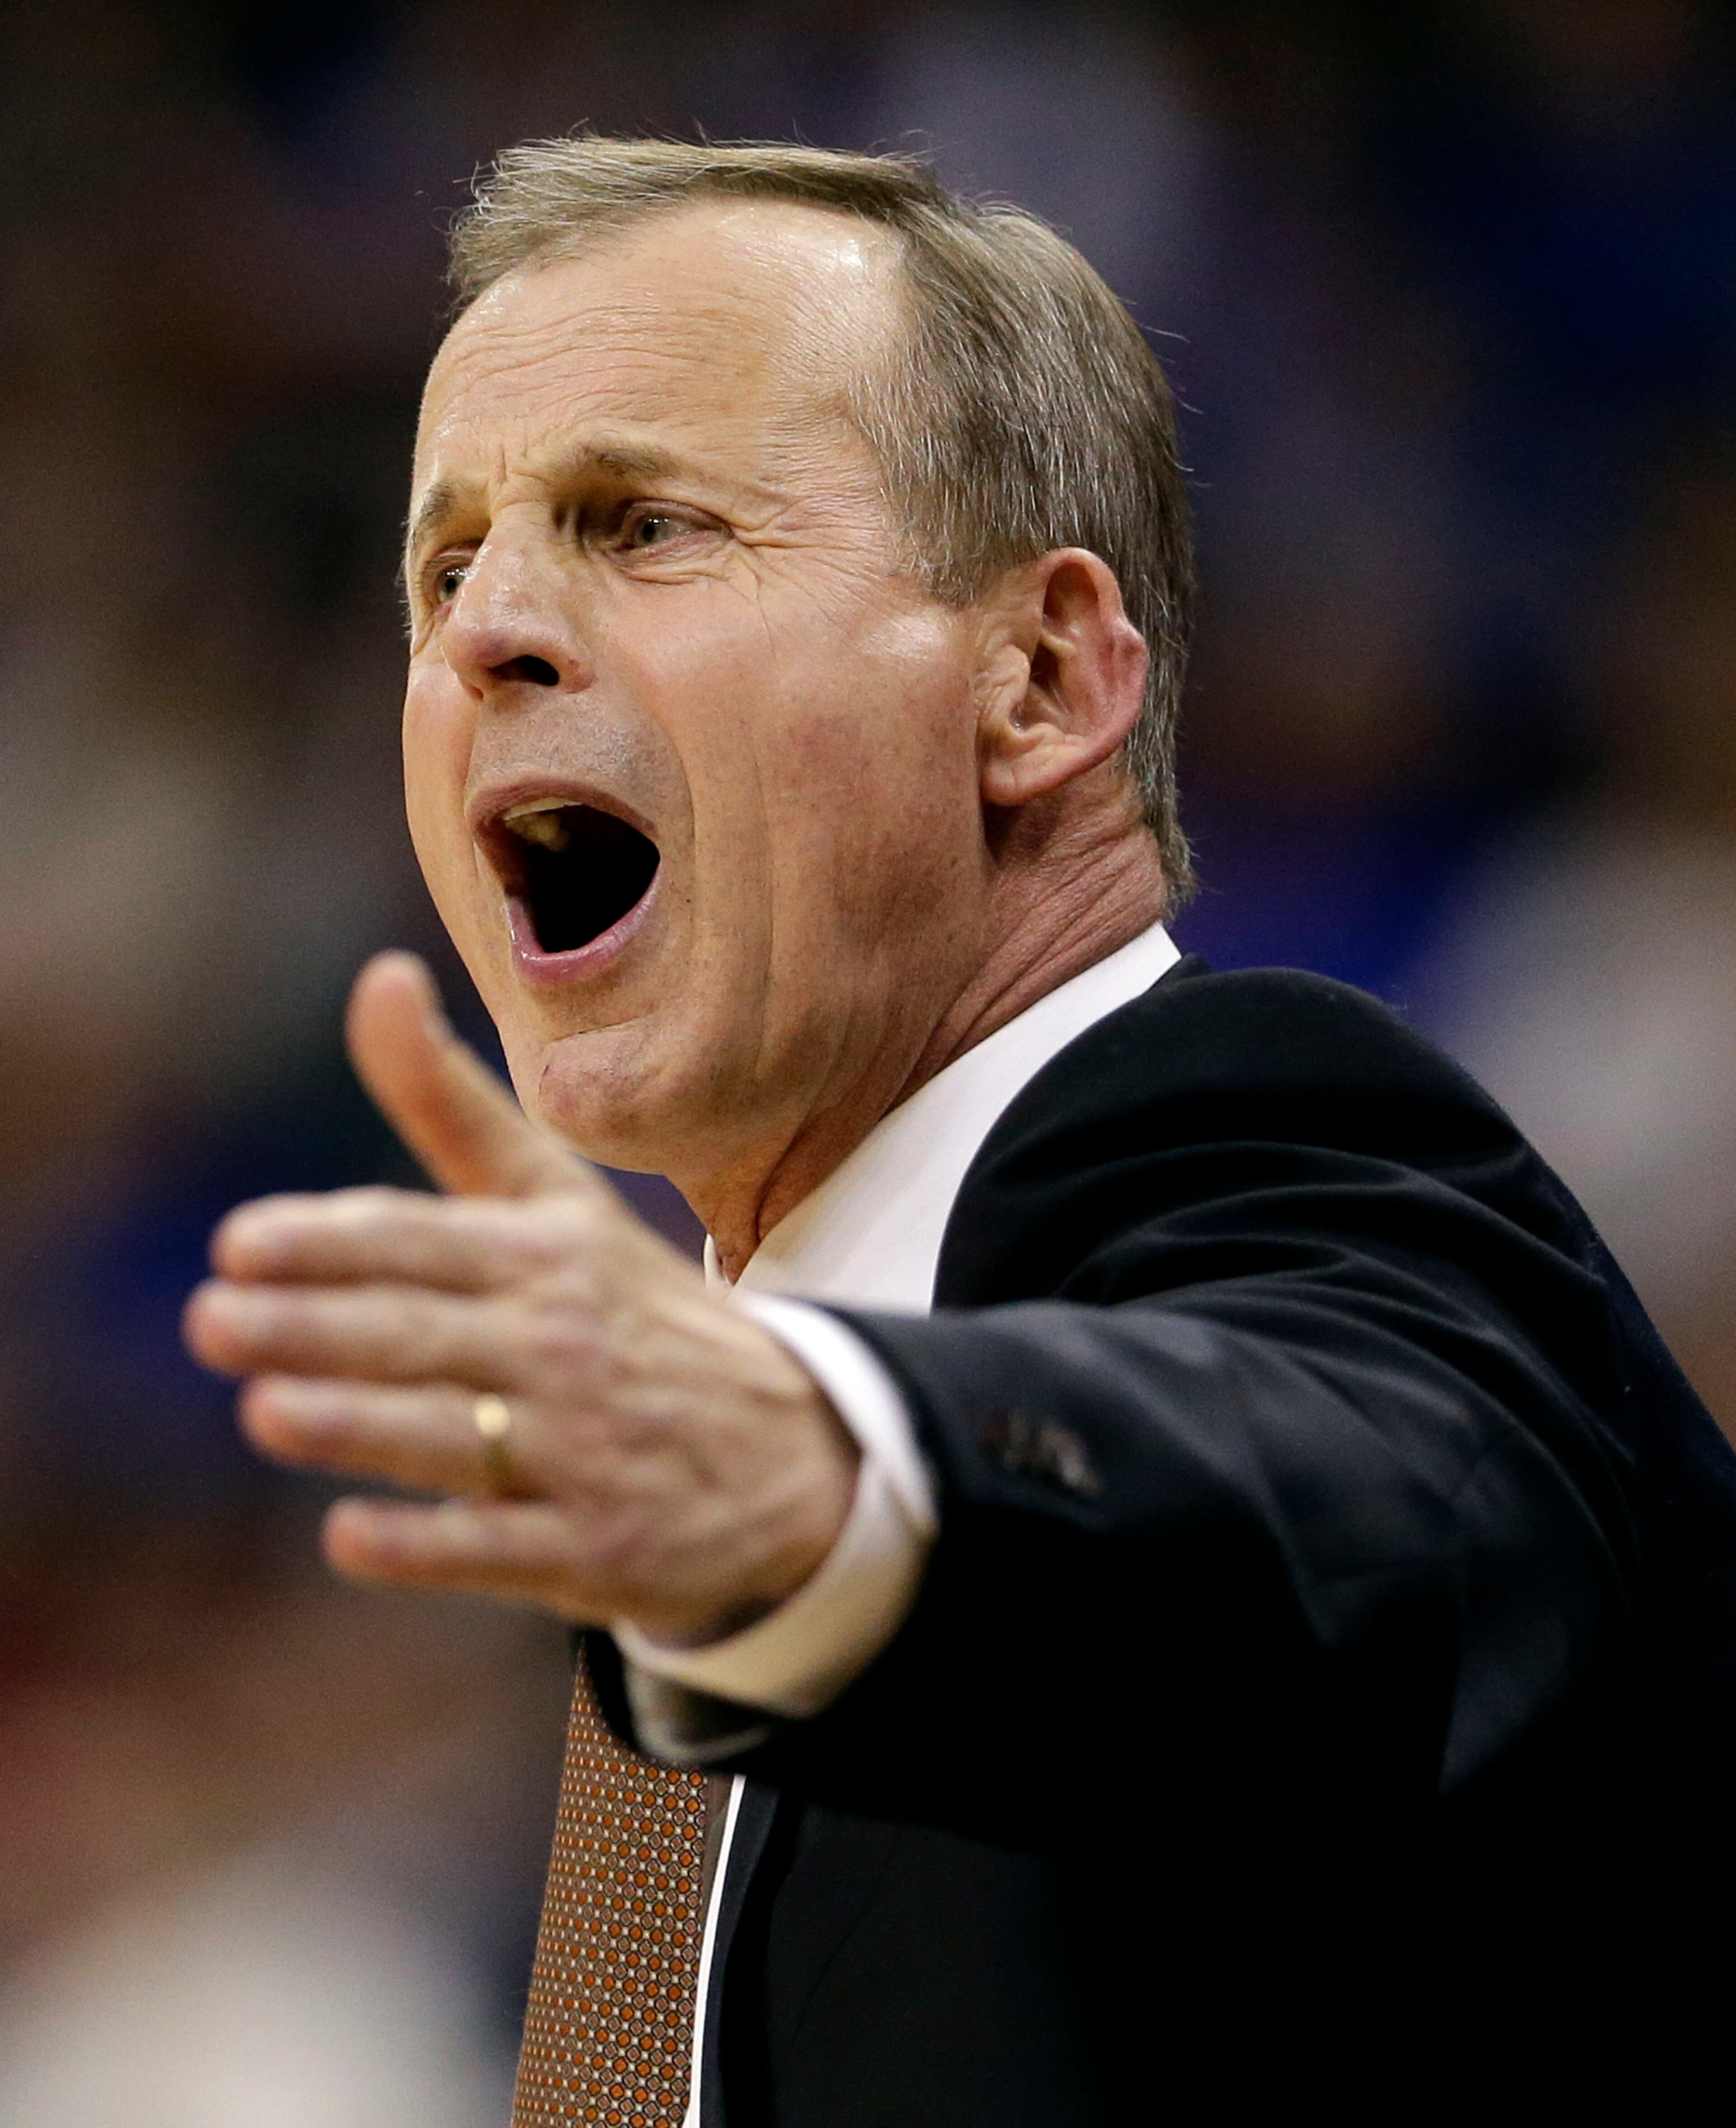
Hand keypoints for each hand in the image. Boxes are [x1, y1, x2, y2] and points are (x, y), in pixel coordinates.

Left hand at [183, 953, 857, 1644]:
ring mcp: (585, 1450)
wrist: (793, 1449)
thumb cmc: (632, 1312)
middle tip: (211, 1321)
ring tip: (264, 1411)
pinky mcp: (596, 1549)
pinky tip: (349, 1539)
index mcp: (551, 1253)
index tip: (240, 1245)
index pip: (426, 1241)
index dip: (333, 1242)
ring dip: (359, 1426)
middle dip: (315, 1327)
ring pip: (455, 1435)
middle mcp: (566, 1343)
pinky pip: (499, 1550)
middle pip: (425, 1334)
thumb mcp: (557, 1201)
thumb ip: (451, 1104)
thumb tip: (378, 976)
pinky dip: (427, 1544)